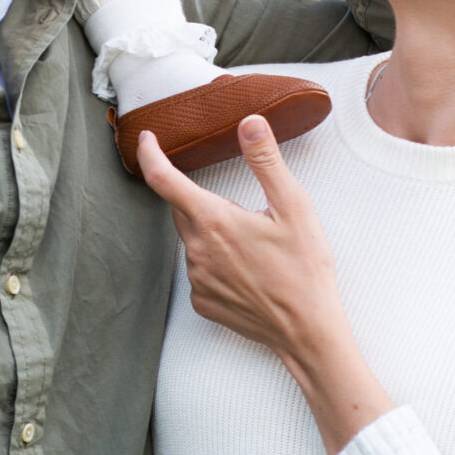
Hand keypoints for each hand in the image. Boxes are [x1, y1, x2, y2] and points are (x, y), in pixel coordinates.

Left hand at [136, 114, 392, 454]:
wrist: (307, 330)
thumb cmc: (304, 269)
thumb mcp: (294, 207)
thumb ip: (266, 162)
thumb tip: (249, 123)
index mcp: (214, 220)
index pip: (164, 179)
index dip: (150, 154)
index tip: (146, 139)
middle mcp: (196, 250)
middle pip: (182, 211)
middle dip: (201, 201)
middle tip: (244, 211)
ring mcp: (197, 280)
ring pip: (193, 242)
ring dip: (212, 235)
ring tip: (254, 247)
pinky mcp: (202, 303)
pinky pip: (200, 272)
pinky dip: (216, 264)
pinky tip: (247, 271)